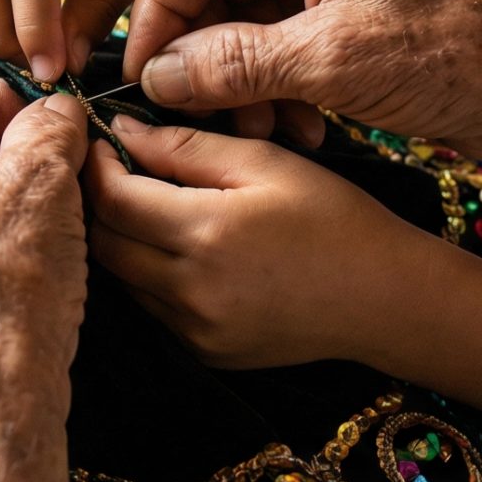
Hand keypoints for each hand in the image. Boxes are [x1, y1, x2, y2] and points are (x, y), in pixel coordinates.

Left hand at [82, 116, 436, 369]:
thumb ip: (187, 145)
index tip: (102, 142)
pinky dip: (150, 275)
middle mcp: (191, 290)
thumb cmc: (334, 219)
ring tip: (148, 205)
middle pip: (105, 244)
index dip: (96, 166)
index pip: (113, 199)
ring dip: (122, 240)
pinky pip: (152, 307)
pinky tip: (180, 249)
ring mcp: (195, 329)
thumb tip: (121, 129)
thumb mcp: (266, 162)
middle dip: (99, 203)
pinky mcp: (204, 351)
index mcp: (206, 232)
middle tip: (114, 170)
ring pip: (122, 278)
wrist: (384, 299)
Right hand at [123, 0, 481, 159]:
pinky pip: (283, 46)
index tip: (141, 75)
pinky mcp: (350, 15)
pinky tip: (295, 131)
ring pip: (247, 24)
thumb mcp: (335, 62)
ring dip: (240, 83)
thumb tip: (156, 76)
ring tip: (258, 131)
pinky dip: (276, 90)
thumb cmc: (460, 58)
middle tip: (195, 114)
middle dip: (203, 57)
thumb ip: (235, 64)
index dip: (161, 13)